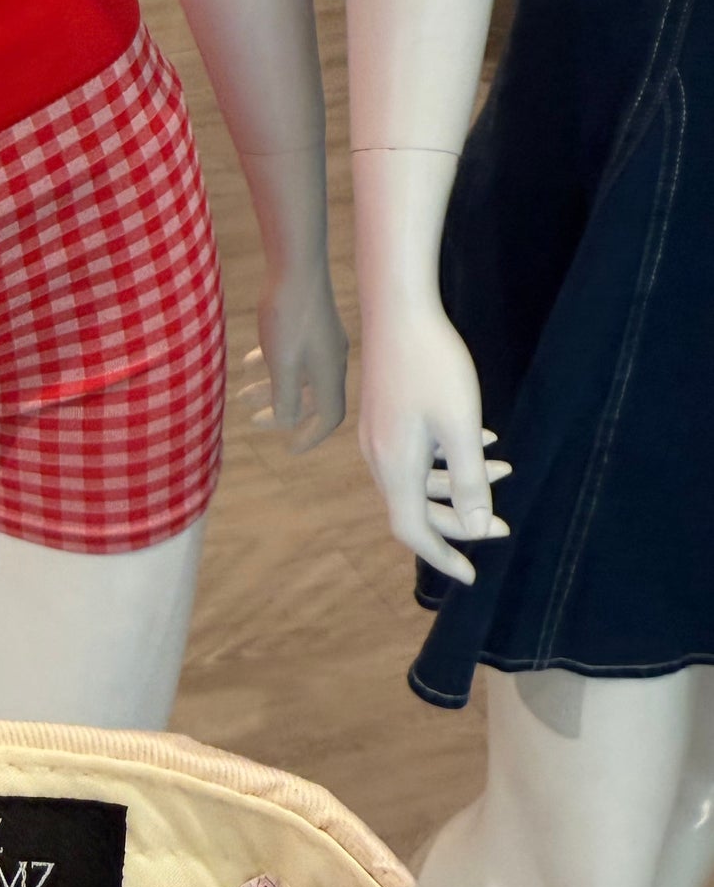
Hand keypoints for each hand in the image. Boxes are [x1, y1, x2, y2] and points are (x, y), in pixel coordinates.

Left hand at [239, 262, 348, 451]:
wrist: (295, 263)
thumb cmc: (288, 315)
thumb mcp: (283, 363)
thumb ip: (286, 397)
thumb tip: (287, 422)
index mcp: (330, 373)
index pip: (329, 417)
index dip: (310, 436)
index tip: (288, 448)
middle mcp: (332, 359)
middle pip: (312, 398)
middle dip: (282, 413)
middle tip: (253, 421)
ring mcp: (323, 340)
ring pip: (298, 375)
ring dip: (271, 388)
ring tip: (241, 395)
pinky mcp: (310, 323)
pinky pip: (292, 353)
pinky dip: (270, 363)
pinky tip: (247, 363)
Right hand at [359, 300, 509, 583]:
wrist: (398, 311)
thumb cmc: (432, 366)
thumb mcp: (460, 425)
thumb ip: (469, 479)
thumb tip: (479, 525)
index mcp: (395, 466)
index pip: (412, 530)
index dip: (442, 556)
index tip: (472, 575)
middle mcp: (379, 457)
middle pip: (416, 508)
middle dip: (461, 521)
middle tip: (505, 525)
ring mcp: (379, 435)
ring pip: (418, 479)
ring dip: (459, 485)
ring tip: (506, 470)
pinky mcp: (385, 415)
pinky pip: (416, 453)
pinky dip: (448, 458)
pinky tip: (483, 438)